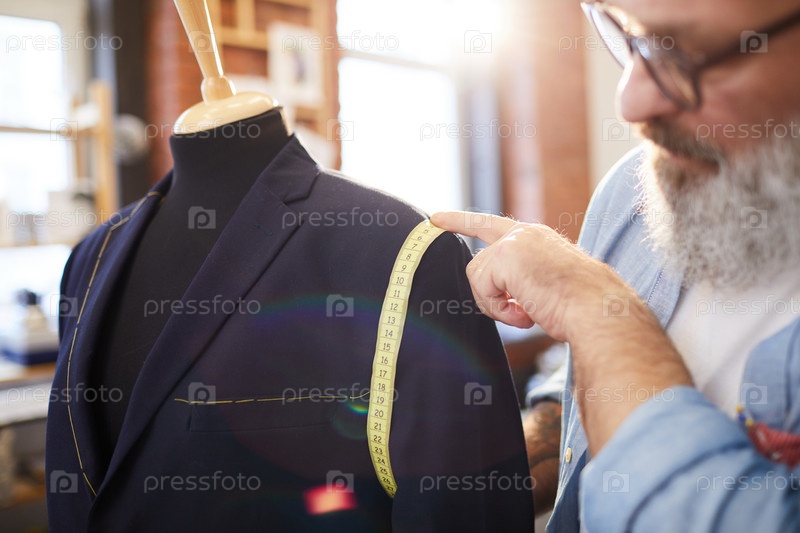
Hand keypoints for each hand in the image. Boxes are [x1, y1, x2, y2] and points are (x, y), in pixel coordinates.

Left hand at [430, 211, 629, 341]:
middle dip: (487, 295)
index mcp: (537, 238)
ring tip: (529, 312)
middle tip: (518, 308)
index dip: (461, 221)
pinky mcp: (506, 257)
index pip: (491, 225)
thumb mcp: (547, 286)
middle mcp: (524, 234)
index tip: (436, 218)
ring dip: (498, 305)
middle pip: (479, 265)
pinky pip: (482, 289)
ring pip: (478, 279)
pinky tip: (527, 313)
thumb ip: (521, 281)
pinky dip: (500, 309)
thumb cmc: (580, 306)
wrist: (598, 309)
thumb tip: (504, 298)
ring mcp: (514, 242)